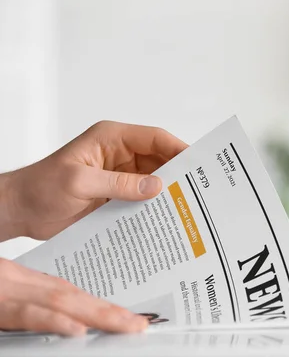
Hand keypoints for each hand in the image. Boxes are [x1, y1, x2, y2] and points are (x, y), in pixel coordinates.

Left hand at [0, 121, 187, 240]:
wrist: (21, 211)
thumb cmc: (40, 187)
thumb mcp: (79, 182)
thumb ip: (119, 184)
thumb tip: (156, 186)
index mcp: (111, 139)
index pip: (153, 138)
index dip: (177, 148)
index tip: (197, 162)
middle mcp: (119, 155)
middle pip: (159, 159)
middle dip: (178, 172)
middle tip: (199, 189)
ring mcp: (120, 176)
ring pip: (154, 180)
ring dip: (168, 192)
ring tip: (188, 206)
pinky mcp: (117, 195)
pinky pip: (143, 198)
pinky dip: (154, 207)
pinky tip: (166, 218)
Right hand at [0, 258, 147, 335]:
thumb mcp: (1, 289)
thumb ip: (27, 300)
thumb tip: (60, 319)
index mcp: (23, 280)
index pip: (70, 291)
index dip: (101, 304)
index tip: (128, 316)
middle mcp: (20, 282)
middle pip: (74, 296)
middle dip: (109, 312)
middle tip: (140, 324)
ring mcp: (8, 292)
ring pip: (61, 302)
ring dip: (97, 314)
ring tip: (127, 325)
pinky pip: (28, 314)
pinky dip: (55, 321)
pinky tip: (77, 329)